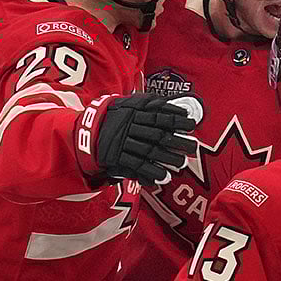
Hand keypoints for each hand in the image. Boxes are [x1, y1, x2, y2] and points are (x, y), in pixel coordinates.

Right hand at [74, 93, 200, 186]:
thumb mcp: (128, 103)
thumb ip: (149, 103)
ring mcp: (123, 143)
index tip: (191, 123)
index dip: (176, 120)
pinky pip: (137, 166)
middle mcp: (129, 127)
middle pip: (157, 135)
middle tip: (193, 147)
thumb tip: (172, 103)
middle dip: (177, 141)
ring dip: (168, 159)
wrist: (87, 131)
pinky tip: (164, 177)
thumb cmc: (114, 115)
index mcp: (133, 112)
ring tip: (182, 164)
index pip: (159, 116)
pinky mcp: (116, 157)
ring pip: (149, 151)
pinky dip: (151, 172)